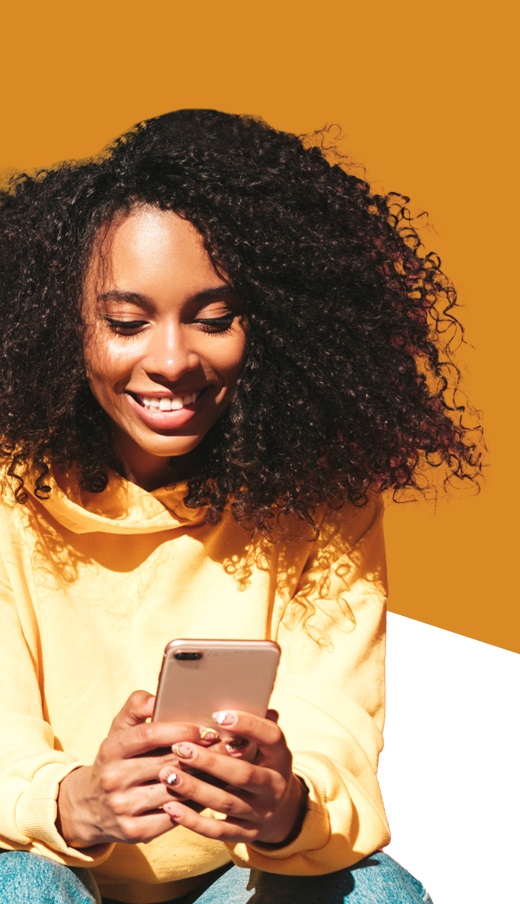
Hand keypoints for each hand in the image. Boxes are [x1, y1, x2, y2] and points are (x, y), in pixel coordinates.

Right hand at [56, 691, 220, 847]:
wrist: (89, 807)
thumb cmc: (115, 759)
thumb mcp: (118, 730)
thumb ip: (136, 707)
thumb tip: (156, 697)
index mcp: (111, 749)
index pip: (150, 735)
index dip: (182, 730)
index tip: (206, 730)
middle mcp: (114, 778)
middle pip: (167, 763)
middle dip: (201, 754)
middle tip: (228, 748)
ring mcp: (123, 807)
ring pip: (175, 791)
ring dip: (204, 780)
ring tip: (226, 770)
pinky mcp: (134, 832)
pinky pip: (174, 817)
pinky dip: (195, 806)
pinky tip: (210, 794)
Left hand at [158, 710, 307, 845]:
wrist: (281, 811)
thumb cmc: (262, 763)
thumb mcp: (265, 744)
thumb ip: (253, 723)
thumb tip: (245, 690)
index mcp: (281, 756)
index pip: (271, 736)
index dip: (247, 724)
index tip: (218, 714)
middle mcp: (275, 785)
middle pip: (243, 774)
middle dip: (209, 761)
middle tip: (180, 748)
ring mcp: (262, 812)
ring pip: (227, 802)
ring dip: (195, 789)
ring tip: (167, 775)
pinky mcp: (247, 833)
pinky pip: (218, 830)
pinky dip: (193, 820)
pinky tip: (170, 806)